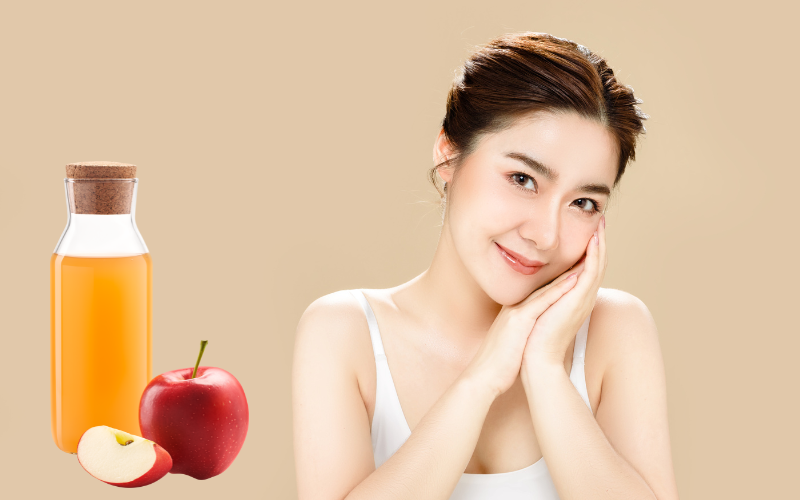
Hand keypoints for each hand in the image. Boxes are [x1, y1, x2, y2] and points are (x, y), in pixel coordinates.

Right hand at [461, 263, 583, 397]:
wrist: (483, 377)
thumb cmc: (499, 365)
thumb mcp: (513, 343)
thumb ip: (522, 334)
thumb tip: (533, 335)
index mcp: (515, 313)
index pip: (540, 293)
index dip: (558, 281)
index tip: (576, 270)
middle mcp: (515, 308)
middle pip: (544, 285)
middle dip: (565, 270)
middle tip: (585, 255)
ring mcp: (516, 312)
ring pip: (545, 288)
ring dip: (566, 273)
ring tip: (586, 258)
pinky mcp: (519, 320)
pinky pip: (541, 302)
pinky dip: (558, 290)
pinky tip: (573, 279)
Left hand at [522, 216, 606, 369]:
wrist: (536, 358)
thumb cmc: (533, 338)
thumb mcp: (541, 310)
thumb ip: (544, 297)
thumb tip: (537, 287)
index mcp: (575, 300)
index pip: (587, 269)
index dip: (590, 250)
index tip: (589, 231)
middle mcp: (583, 298)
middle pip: (597, 264)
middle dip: (599, 241)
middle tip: (600, 220)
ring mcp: (583, 300)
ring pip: (598, 265)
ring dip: (600, 243)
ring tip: (600, 223)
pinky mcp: (578, 301)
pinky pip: (591, 273)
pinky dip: (594, 255)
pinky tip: (593, 240)